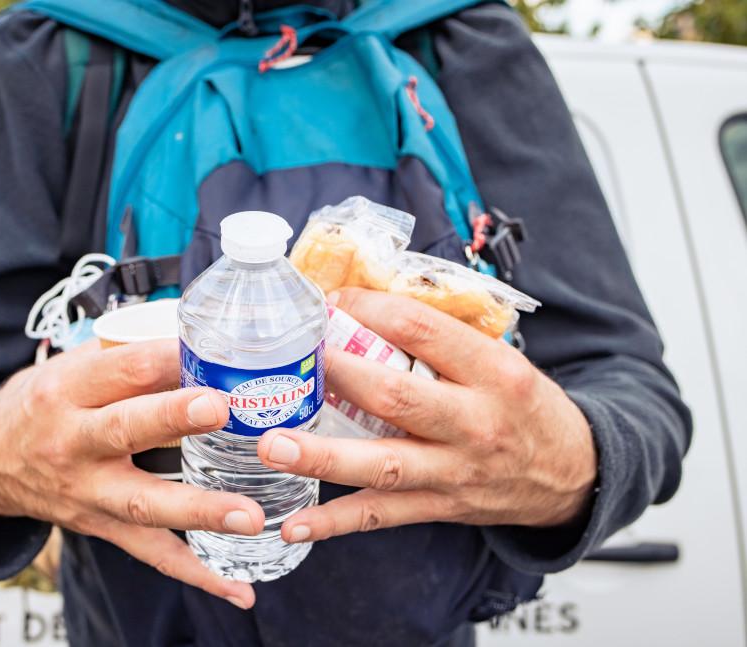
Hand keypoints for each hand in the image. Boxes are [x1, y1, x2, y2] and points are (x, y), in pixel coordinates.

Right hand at [0, 339, 262, 608]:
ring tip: (252, 514)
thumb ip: (125, 355)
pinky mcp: (100, 526)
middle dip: (173, 418)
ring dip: (200, 510)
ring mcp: (86, 491)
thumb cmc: (42, 403)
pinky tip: (239, 588)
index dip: (168, 357)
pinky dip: (196, 574)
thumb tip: (198, 336)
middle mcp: (73, 441)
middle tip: (222, 409)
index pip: (123, 368)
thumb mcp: (69, 368)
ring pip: (144, 503)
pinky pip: (151, 555)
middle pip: (126, 428)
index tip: (214, 350)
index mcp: (68, 390)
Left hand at [257, 288, 595, 543]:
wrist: (573, 474)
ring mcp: (455, 470)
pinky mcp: (441, 507)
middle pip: (393, 396)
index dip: (364, 310)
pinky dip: (335, 523)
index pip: (418, 328)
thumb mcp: (500, 360)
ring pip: (381, 464)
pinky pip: (381, 515)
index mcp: (491, 370)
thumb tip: (363, 304)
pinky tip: (294, 524)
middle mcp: (474, 420)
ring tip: (273, 446)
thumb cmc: (524, 406)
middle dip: (335, 375)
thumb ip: (442, 337)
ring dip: (322, 456)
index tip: (326, 303)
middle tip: (287, 363)